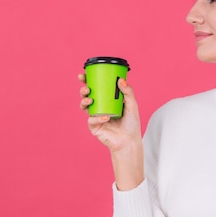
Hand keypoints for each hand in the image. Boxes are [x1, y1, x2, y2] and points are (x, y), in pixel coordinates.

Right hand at [78, 73, 143, 189]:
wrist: (129, 141)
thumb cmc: (131, 123)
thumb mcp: (132, 105)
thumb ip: (128, 92)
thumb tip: (121, 80)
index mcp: (107, 100)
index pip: (96, 88)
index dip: (88, 81)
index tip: (83, 75)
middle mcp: (100, 107)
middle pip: (87, 96)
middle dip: (83, 90)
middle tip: (86, 88)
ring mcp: (96, 117)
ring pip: (84, 106)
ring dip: (84, 101)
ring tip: (90, 99)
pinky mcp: (95, 127)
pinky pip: (92, 120)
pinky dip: (97, 117)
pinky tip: (105, 117)